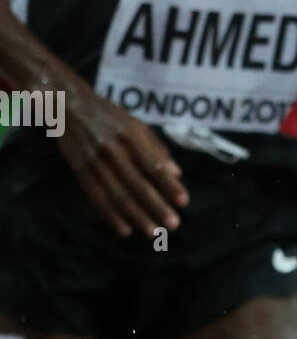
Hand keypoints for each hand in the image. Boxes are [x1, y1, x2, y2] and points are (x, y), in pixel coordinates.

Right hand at [57, 95, 188, 237]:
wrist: (70, 106)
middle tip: (173, 224)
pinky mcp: (80, 170)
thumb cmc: (111, 116)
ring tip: (153, 232)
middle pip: (138, 184)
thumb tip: (177, 174)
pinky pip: (96, 198)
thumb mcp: (137, 125)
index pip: (154, 166)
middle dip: (157, 206)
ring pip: (118, 195)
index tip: (184, 202)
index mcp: (131, 135)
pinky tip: (125, 229)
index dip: (169, 185)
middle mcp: (113, 149)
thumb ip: (157, 149)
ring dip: (137, 216)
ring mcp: (94, 161)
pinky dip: (111, 216)